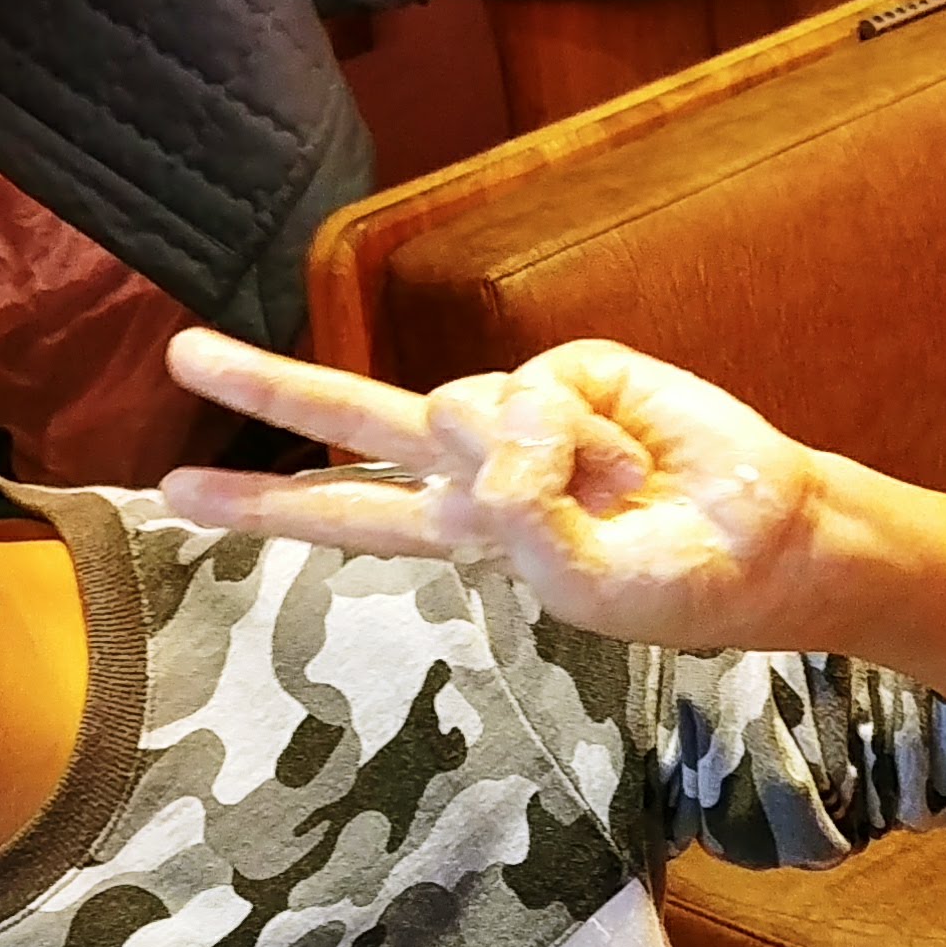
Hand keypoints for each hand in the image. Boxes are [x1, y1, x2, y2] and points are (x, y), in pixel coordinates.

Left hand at [159, 332, 824, 650]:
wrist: (770, 540)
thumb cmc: (678, 583)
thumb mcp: (585, 591)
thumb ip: (520, 525)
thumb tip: (490, 437)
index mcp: (464, 533)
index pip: (346, 513)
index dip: (263, 501)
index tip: (175, 495)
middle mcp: (475, 467)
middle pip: (353, 420)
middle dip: (268, 388)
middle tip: (184, 355)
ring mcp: (519, 414)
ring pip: (462, 414)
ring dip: (542, 467)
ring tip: (616, 500)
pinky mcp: (571, 370)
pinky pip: (535, 398)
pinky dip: (585, 440)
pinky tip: (632, 463)